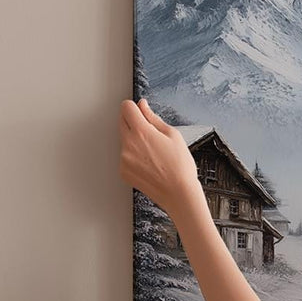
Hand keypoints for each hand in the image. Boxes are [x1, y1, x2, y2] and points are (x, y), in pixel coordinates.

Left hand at [119, 98, 200, 214]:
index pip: (126, 107)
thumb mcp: (173, 135)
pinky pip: (125, 156)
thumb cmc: (180, 167)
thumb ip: (153, 118)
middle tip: (150, 133)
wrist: (178, 194)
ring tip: (153, 152)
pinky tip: (149, 163)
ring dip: (133, 140)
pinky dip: (133, 156)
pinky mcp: (123, 171)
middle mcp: (128, 144)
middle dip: (133, 122)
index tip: (140, 111)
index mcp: (141, 132)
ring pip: (123, 140)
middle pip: (121, 121)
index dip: (135, 107)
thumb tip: (143, 106)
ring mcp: (124, 159)